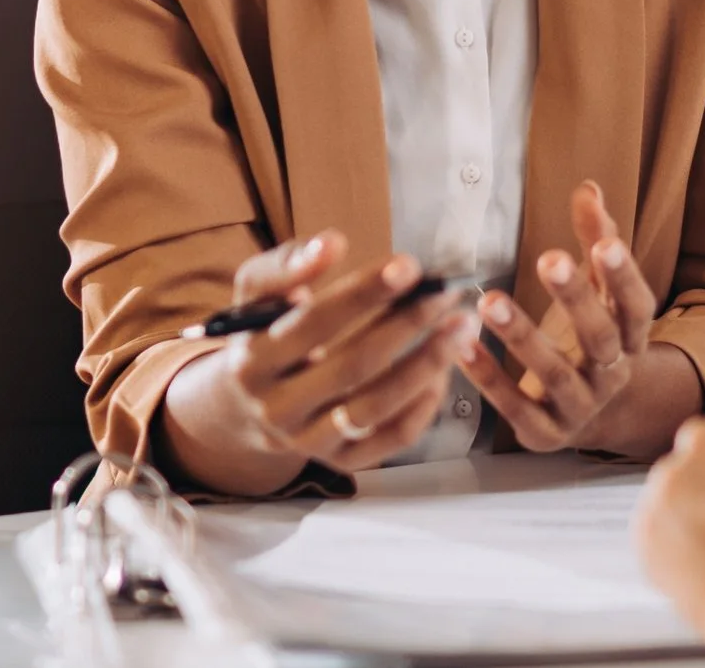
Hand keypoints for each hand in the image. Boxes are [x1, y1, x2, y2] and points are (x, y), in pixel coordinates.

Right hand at [160, 231, 479, 494]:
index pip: (313, 324)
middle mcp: (277, 409)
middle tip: (448, 292)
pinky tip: (445, 369)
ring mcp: (309, 442)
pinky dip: (424, 405)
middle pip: (352, 367)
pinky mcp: (341, 461)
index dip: (363, 293)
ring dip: (427, 365)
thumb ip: (287, 264)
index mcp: (253, 362)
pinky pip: (391, 439)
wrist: (242, 406)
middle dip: (407, 325)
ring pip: (376, 408)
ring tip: (462, 327)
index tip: (410, 265)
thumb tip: (332, 242)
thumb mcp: (256, 294)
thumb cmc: (262, 334)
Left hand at [458, 181, 667, 451]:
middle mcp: (612, 374)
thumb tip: (588, 188)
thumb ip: (596, 240)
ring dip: (522, 337)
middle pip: (600, 338)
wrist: (588, 414)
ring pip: (555, 375)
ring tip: (490, 300)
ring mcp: (580, 408)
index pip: (637, 305)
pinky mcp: (544, 433)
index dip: (624, 276)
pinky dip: (489, 377)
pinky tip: (461, 345)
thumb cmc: (588, 336)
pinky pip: (516, 408)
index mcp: (631, 336)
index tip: (605, 243)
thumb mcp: (599, 291)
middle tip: (548, 258)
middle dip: (575, 298)